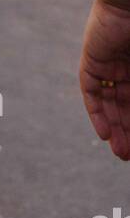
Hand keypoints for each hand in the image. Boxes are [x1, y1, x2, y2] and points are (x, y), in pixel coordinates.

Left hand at [80, 0, 129, 159]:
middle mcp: (124, 70)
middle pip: (123, 108)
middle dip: (127, 133)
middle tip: (128, 157)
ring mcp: (107, 65)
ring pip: (108, 104)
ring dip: (113, 128)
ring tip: (120, 151)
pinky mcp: (92, 61)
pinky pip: (91, 92)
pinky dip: (96, 113)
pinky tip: (104, 133)